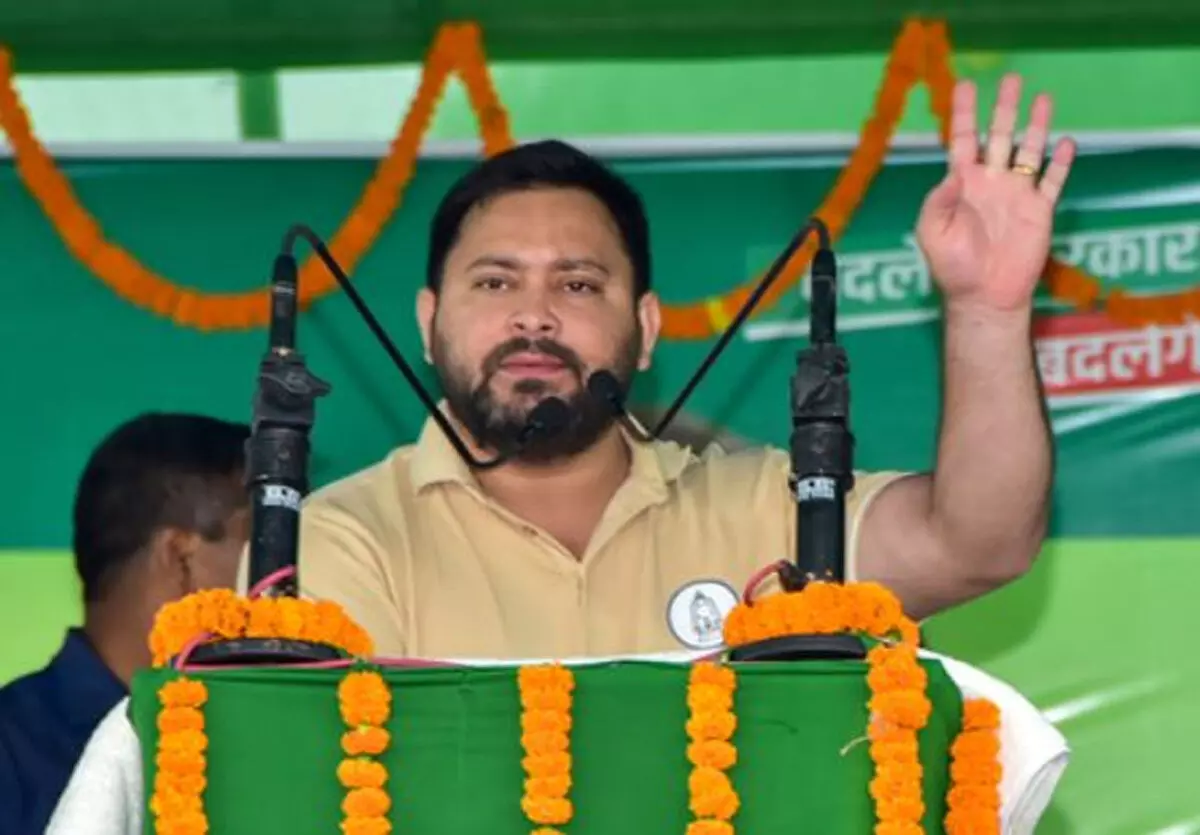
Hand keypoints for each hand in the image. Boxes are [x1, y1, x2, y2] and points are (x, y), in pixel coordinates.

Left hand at [915, 74, 1076, 312]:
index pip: (963, 140)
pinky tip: (1067, 142)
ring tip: (1043, 97)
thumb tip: (954, 172)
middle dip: (1004, 109)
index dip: (964, 114)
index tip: (966, 86)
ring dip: (1036, 126)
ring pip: (1029, 152)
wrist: (984, 296)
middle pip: (999, 136)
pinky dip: (1061, 163)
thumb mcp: (932, 232)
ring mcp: (1016, 195)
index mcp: (961, 185)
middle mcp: (990, 183)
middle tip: (1010, 79)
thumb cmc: (952, 266)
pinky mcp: (1039, 211)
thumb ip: (939, 201)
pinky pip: (1052, 182)